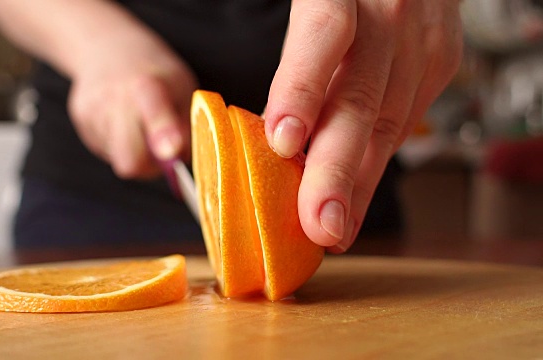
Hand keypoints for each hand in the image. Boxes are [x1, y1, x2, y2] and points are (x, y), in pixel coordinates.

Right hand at [67, 12, 195, 178]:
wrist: (107, 48)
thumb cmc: (156, 74)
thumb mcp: (183, 88)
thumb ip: (185, 125)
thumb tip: (181, 158)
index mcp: (147, 84)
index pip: (153, 111)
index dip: (163, 133)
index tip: (171, 150)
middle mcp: (114, 97)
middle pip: (128, 157)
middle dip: (149, 167)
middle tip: (163, 152)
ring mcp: (93, 111)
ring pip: (119, 158)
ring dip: (136, 152)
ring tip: (138, 123)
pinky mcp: (81, 121)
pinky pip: (107, 150)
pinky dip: (120, 145)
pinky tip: (122, 121)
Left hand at [264, 0, 462, 250]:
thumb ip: (298, 53)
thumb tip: (276, 135)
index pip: (324, 34)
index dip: (303, 89)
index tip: (284, 143)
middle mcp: (390, 11)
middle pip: (360, 97)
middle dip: (336, 169)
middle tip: (319, 224)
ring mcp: (422, 38)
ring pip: (388, 121)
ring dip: (358, 182)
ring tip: (334, 227)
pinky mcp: (440, 60)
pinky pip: (404, 120)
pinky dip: (376, 162)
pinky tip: (356, 195)